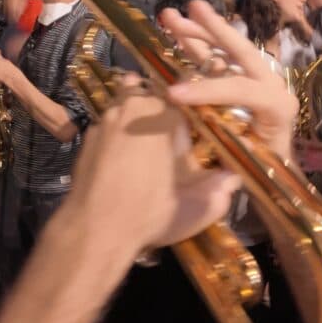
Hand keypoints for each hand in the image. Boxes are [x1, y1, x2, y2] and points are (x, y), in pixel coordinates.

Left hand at [65, 80, 239, 252]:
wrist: (96, 228)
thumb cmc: (152, 212)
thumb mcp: (197, 207)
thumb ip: (220, 190)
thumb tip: (233, 178)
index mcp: (166, 115)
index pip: (186, 99)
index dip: (191, 115)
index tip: (195, 131)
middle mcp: (135, 107)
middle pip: (154, 94)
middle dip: (163, 108)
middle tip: (171, 133)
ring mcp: (107, 118)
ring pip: (127, 101)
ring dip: (138, 113)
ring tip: (146, 136)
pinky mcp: (88, 134)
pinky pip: (109, 122)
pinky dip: (118, 130)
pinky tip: (122, 151)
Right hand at [161, 0, 297, 158]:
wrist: (275, 170)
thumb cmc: (263, 170)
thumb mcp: (248, 166)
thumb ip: (228, 156)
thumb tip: (198, 144)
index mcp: (277, 105)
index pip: (243, 89)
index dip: (208, 90)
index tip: (173, 95)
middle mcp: (269, 84)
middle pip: (241, 51)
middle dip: (215, 29)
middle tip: (192, 8)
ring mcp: (253, 78)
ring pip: (225, 49)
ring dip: (198, 31)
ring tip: (170, 14)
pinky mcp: (238, 78)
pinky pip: (216, 58)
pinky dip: (196, 44)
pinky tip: (175, 31)